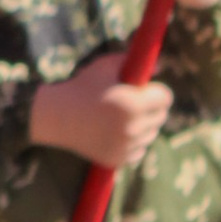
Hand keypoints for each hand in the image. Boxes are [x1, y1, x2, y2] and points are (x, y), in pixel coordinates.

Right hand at [29, 53, 173, 171]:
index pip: (165, 98)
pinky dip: (133, 143)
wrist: (55, 115)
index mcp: (133, 104)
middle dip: (151, 108)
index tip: (145, 90)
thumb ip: (134, 62)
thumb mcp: (106, 66)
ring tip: (121, 117)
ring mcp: (125, 146)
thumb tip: (159, 65)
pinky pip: (139, 150)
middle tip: (134, 102)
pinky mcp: (118, 159)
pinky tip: (116, 132)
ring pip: (150, 134)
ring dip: (142, 125)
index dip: (156, 91)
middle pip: (161, 117)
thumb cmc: (81, 86)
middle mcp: (132, 128)